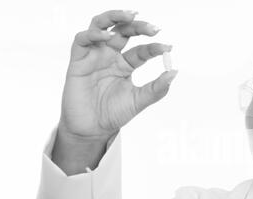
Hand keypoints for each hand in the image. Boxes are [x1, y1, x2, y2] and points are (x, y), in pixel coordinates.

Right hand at [59, 9, 177, 140]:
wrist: (91, 129)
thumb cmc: (113, 114)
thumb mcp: (138, 101)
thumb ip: (156, 88)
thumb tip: (174, 72)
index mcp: (125, 65)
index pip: (142, 50)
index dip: (154, 47)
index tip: (168, 48)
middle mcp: (110, 57)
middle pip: (123, 31)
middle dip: (138, 26)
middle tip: (153, 28)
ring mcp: (94, 56)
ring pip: (100, 26)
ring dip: (114, 17)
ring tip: (130, 15)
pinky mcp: (78, 61)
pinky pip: (82, 40)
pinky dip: (93, 34)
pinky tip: (107, 36)